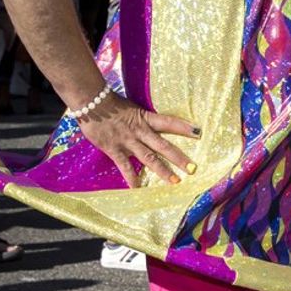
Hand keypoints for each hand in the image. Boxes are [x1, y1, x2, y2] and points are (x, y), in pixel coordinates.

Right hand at [78, 94, 197, 187]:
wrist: (91, 102)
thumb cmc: (111, 104)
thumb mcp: (132, 108)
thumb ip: (143, 119)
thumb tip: (155, 125)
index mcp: (145, 118)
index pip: (169, 122)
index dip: (184, 127)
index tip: (199, 132)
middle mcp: (140, 130)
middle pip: (163, 145)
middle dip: (178, 157)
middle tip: (192, 168)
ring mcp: (128, 141)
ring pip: (149, 158)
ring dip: (162, 171)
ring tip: (175, 181)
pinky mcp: (114, 149)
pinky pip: (125, 166)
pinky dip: (131, 177)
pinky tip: (137, 188)